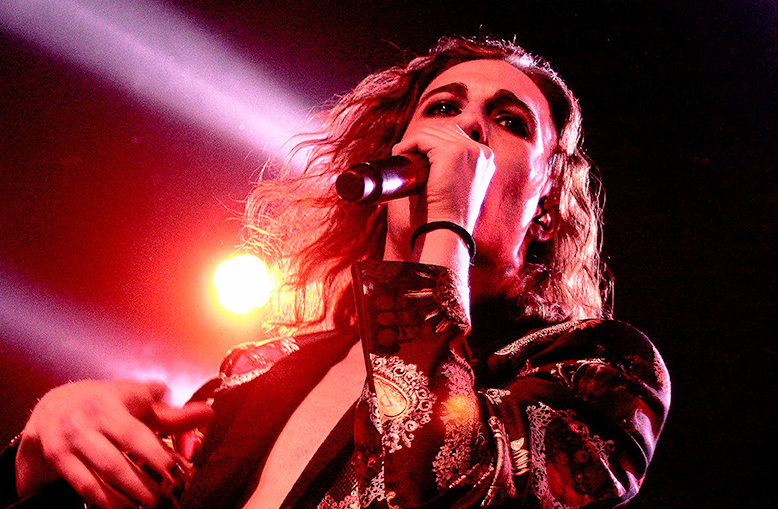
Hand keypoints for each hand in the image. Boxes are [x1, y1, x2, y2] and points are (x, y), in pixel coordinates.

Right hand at [15, 380, 212, 508]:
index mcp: (111, 404)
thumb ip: (169, 413)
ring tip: (153, 505)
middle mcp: (88, 422)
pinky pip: (84, 486)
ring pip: (103, 473)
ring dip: (129, 494)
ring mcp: (70, 442)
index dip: (159, 453)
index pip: (138, 432)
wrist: (52, 406)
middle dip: (147, 477)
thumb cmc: (104, 403)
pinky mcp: (58, 461)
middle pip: (121, 454)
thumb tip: (207, 414)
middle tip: (171, 494)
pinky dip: (105, 500)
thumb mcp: (134, 401)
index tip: (181, 471)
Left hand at [384, 126, 493, 274]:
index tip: (415, 157)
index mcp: (485, 160)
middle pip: (444, 131)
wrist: (446, 229)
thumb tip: (422, 154)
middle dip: (422, 142)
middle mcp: (482, 153)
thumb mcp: (453, 187)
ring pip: (433, 133)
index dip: (432, 144)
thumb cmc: (444, 214)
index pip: (455, 137)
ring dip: (414, 143)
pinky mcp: (453, 152)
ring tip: (401, 157)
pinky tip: (399, 154)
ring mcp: (469, 150)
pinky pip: (423, 139)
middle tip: (405, 157)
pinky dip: (408, 145)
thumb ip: (448, 168)